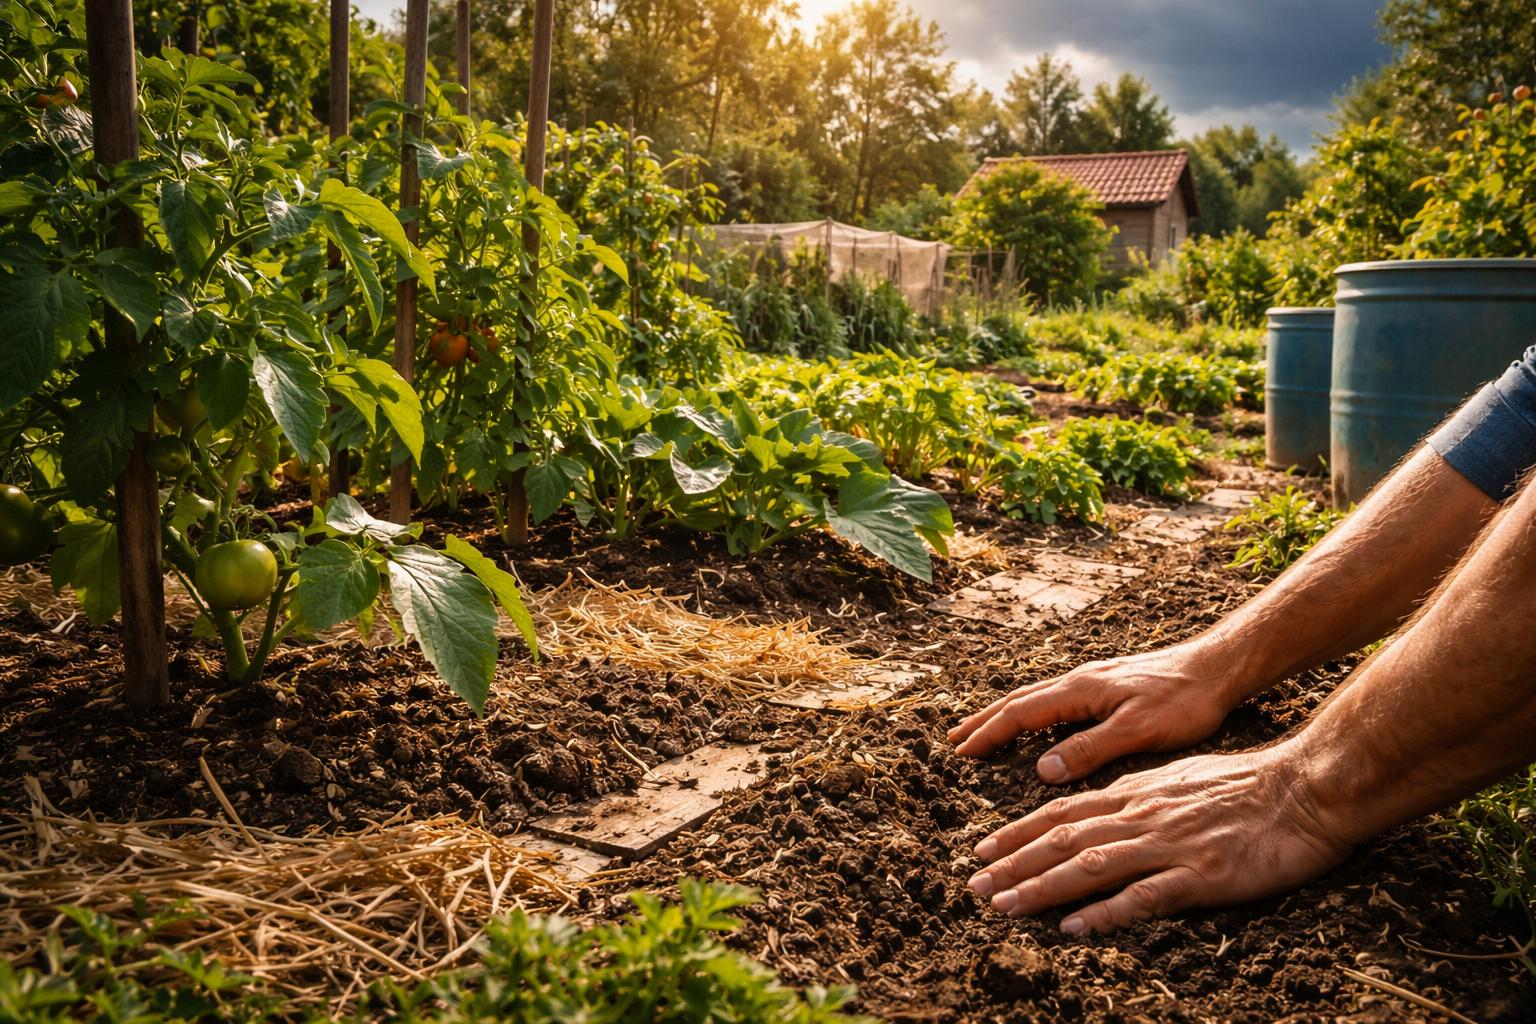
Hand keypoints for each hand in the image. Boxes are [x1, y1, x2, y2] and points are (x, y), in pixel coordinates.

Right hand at [947, 642, 1242, 782]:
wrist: (1217, 668)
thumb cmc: (1184, 701)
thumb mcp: (1137, 730)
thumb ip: (1088, 749)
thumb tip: (1041, 770)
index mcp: (1080, 690)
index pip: (1021, 713)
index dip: (990, 734)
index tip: (962, 753)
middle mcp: (1079, 681)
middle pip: (1019, 701)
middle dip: (985, 721)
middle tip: (955, 740)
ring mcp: (1093, 681)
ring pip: (1036, 697)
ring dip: (1004, 715)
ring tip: (982, 729)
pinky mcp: (1108, 685)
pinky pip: (1054, 698)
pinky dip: (1031, 712)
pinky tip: (1036, 723)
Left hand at [964, 742, 1352, 933]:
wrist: (1305, 789)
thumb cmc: (1247, 785)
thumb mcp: (1178, 779)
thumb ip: (1138, 796)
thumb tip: (1102, 810)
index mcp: (1135, 792)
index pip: (1062, 812)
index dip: (1018, 833)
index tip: (983, 852)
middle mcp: (1141, 815)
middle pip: (1063, 839)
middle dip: (1014, 864)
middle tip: (974, 886)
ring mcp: (1169, 845)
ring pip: (1090, 865)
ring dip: (1041, 887)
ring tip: (1003, 906)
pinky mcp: (1201, 876)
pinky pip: (1143, 896)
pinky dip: (1105, 912)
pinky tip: (1074, 927)